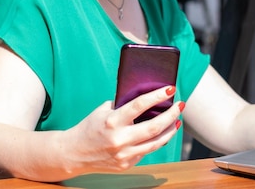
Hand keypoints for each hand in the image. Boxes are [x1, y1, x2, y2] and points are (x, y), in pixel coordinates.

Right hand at [63, 85, 183, 174]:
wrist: (74, 153)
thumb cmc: (90, 127)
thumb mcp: (103, 110)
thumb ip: (123, 104)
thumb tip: (147, 95)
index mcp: (112, 121)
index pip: (140, 105)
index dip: (157, 96)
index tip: (170, 88)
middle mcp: (119, 139)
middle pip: (154, 127)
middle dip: (171, 114)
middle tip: (180, 105)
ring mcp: (124, 154)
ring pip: (156, 143)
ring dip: (170, 130)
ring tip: (177, 120)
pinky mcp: (126, 165)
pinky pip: (147, 151)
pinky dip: (157, 141)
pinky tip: (162, 132)